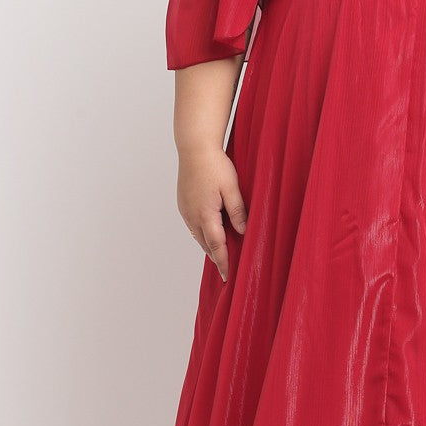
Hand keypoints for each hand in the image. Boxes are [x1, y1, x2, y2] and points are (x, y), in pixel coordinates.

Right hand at [177, 148, 247, 282]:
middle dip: (216, 257)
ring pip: (198, 236)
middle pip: (205, 244)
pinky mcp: (183, 204)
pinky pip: (193, 226)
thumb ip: (238, 211)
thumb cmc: (215, 165)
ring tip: (220, 256)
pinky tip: (210, 234)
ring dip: (209, 246)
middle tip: (227, 270)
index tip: (226, 276)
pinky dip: (202, 234)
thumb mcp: (232, 188)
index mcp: (205, 214)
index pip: (216, 246)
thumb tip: (243, 232)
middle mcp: (192, 215)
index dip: (223, 262)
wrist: (194, 148)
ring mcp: (185, 210)